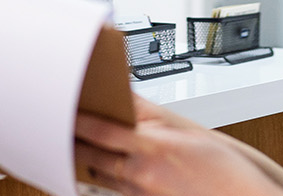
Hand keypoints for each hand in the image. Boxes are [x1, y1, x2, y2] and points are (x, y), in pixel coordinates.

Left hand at [74, 95, 282, 195]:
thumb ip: (152, 113)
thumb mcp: (189, 130)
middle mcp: (141, 173)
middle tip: (57, 125)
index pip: (100, 129)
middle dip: (73, 140)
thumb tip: (128, 96)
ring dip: (86, 159)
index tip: (62, 108)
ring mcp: (141, 192)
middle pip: (91, 154)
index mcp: (152, 147)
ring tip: (72, 144)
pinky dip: (104, 176)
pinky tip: (99, 167)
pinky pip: (114, 189)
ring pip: (99, 174)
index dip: (76, 119)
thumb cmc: (226, 168)